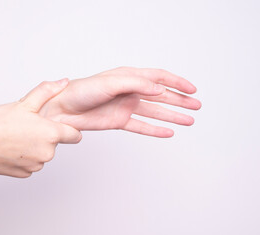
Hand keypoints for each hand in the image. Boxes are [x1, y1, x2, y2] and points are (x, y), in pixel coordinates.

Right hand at [0, 79, 81, 177]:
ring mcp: (36, 165)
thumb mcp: (23, 103)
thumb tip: (63, 82)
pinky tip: (10, 149)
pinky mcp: (25, 174)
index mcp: (51, 134)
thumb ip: (46, 92)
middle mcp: (48, 153)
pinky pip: (30, 164)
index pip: (75, 135)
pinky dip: (23, 157)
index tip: (54, 125)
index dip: (67, 129)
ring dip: (33, 146)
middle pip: (55, 143)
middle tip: (23, 126)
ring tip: (14, 137)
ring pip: (41, 153)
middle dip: (43, 135)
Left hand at [39, 67, 201, 137]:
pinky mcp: (119, 121)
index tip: (192, 89)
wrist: (62, 110)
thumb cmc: (81, 91)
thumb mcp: (110, 83)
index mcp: (128, 76)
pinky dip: (155, 130)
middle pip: (160, 95)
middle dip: (179, 100)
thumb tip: (158, 88)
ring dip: (172, 115)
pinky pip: (142, 126)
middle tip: (197, 105)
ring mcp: (125, 107)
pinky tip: (168, 132)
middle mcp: (129, 91)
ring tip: (190, 120)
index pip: (158, 77)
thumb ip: (135, 84)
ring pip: (155, 112)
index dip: (176, 82)